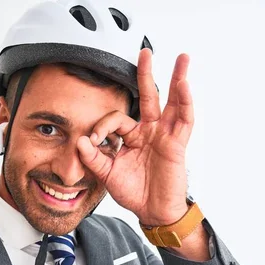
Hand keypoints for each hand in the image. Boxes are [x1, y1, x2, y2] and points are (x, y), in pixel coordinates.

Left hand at [77, 49, 193, 225]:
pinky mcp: (177, 145)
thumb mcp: (108, 174)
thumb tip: (80, 140)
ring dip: (177, 80)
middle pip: (149, 97)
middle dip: (146, 74)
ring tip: (182, 58)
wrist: (153, 212)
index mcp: (132, 137)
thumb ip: (93, 158)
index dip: (102, 127)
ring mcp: (165, 136)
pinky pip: (184, 121)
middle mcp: (150, 132)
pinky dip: (185, 103)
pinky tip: (184, 86)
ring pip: (172, 103)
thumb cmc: (134, 193)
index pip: (116, 119)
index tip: (93, 142)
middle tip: (145, 51)